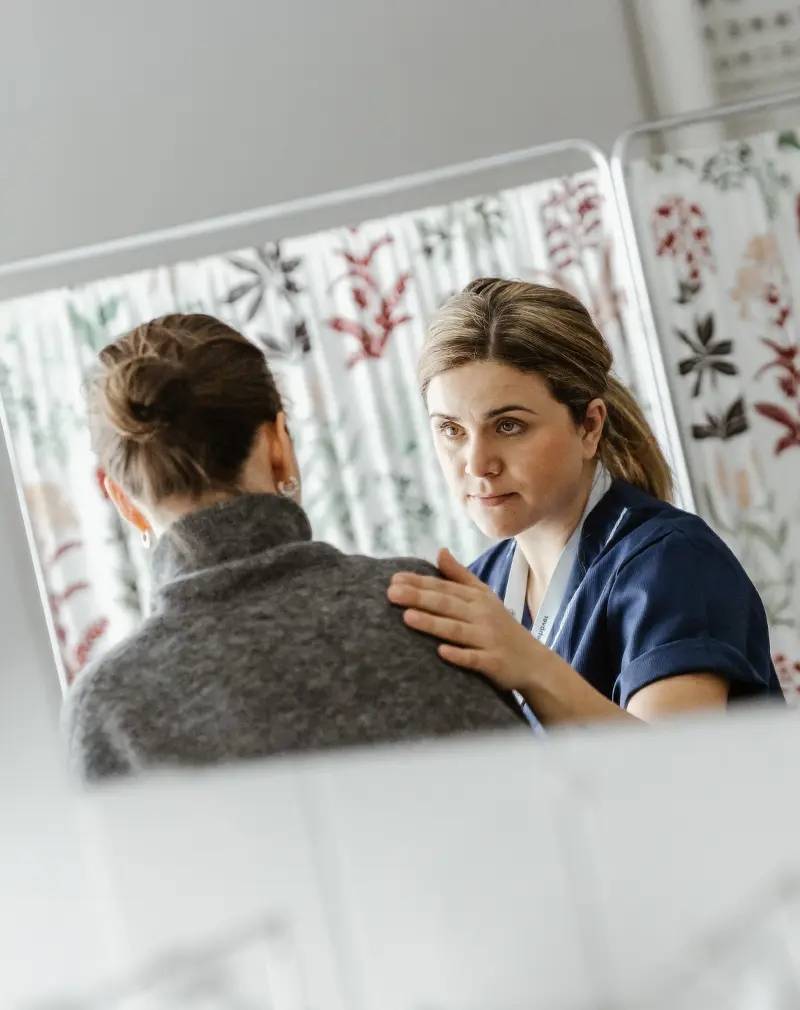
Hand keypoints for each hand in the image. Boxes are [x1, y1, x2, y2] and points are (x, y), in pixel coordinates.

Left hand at [387, 547, 558, 692]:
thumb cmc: (501, 626)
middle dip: (419, 598)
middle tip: (392, 593)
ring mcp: (488, 639)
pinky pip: (475, 659)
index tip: (394, 579)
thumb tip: (440, 551)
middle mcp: (482, 616)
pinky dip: (459, 656)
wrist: (534, 662)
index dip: (419, 583)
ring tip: (407, 618)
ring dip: (433, 624)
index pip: (444, 588)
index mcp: (477, 599)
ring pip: (457, 630)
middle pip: (447, 605)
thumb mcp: (484, 596)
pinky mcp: (494, 663)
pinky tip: (441, 652)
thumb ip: (460, 575)